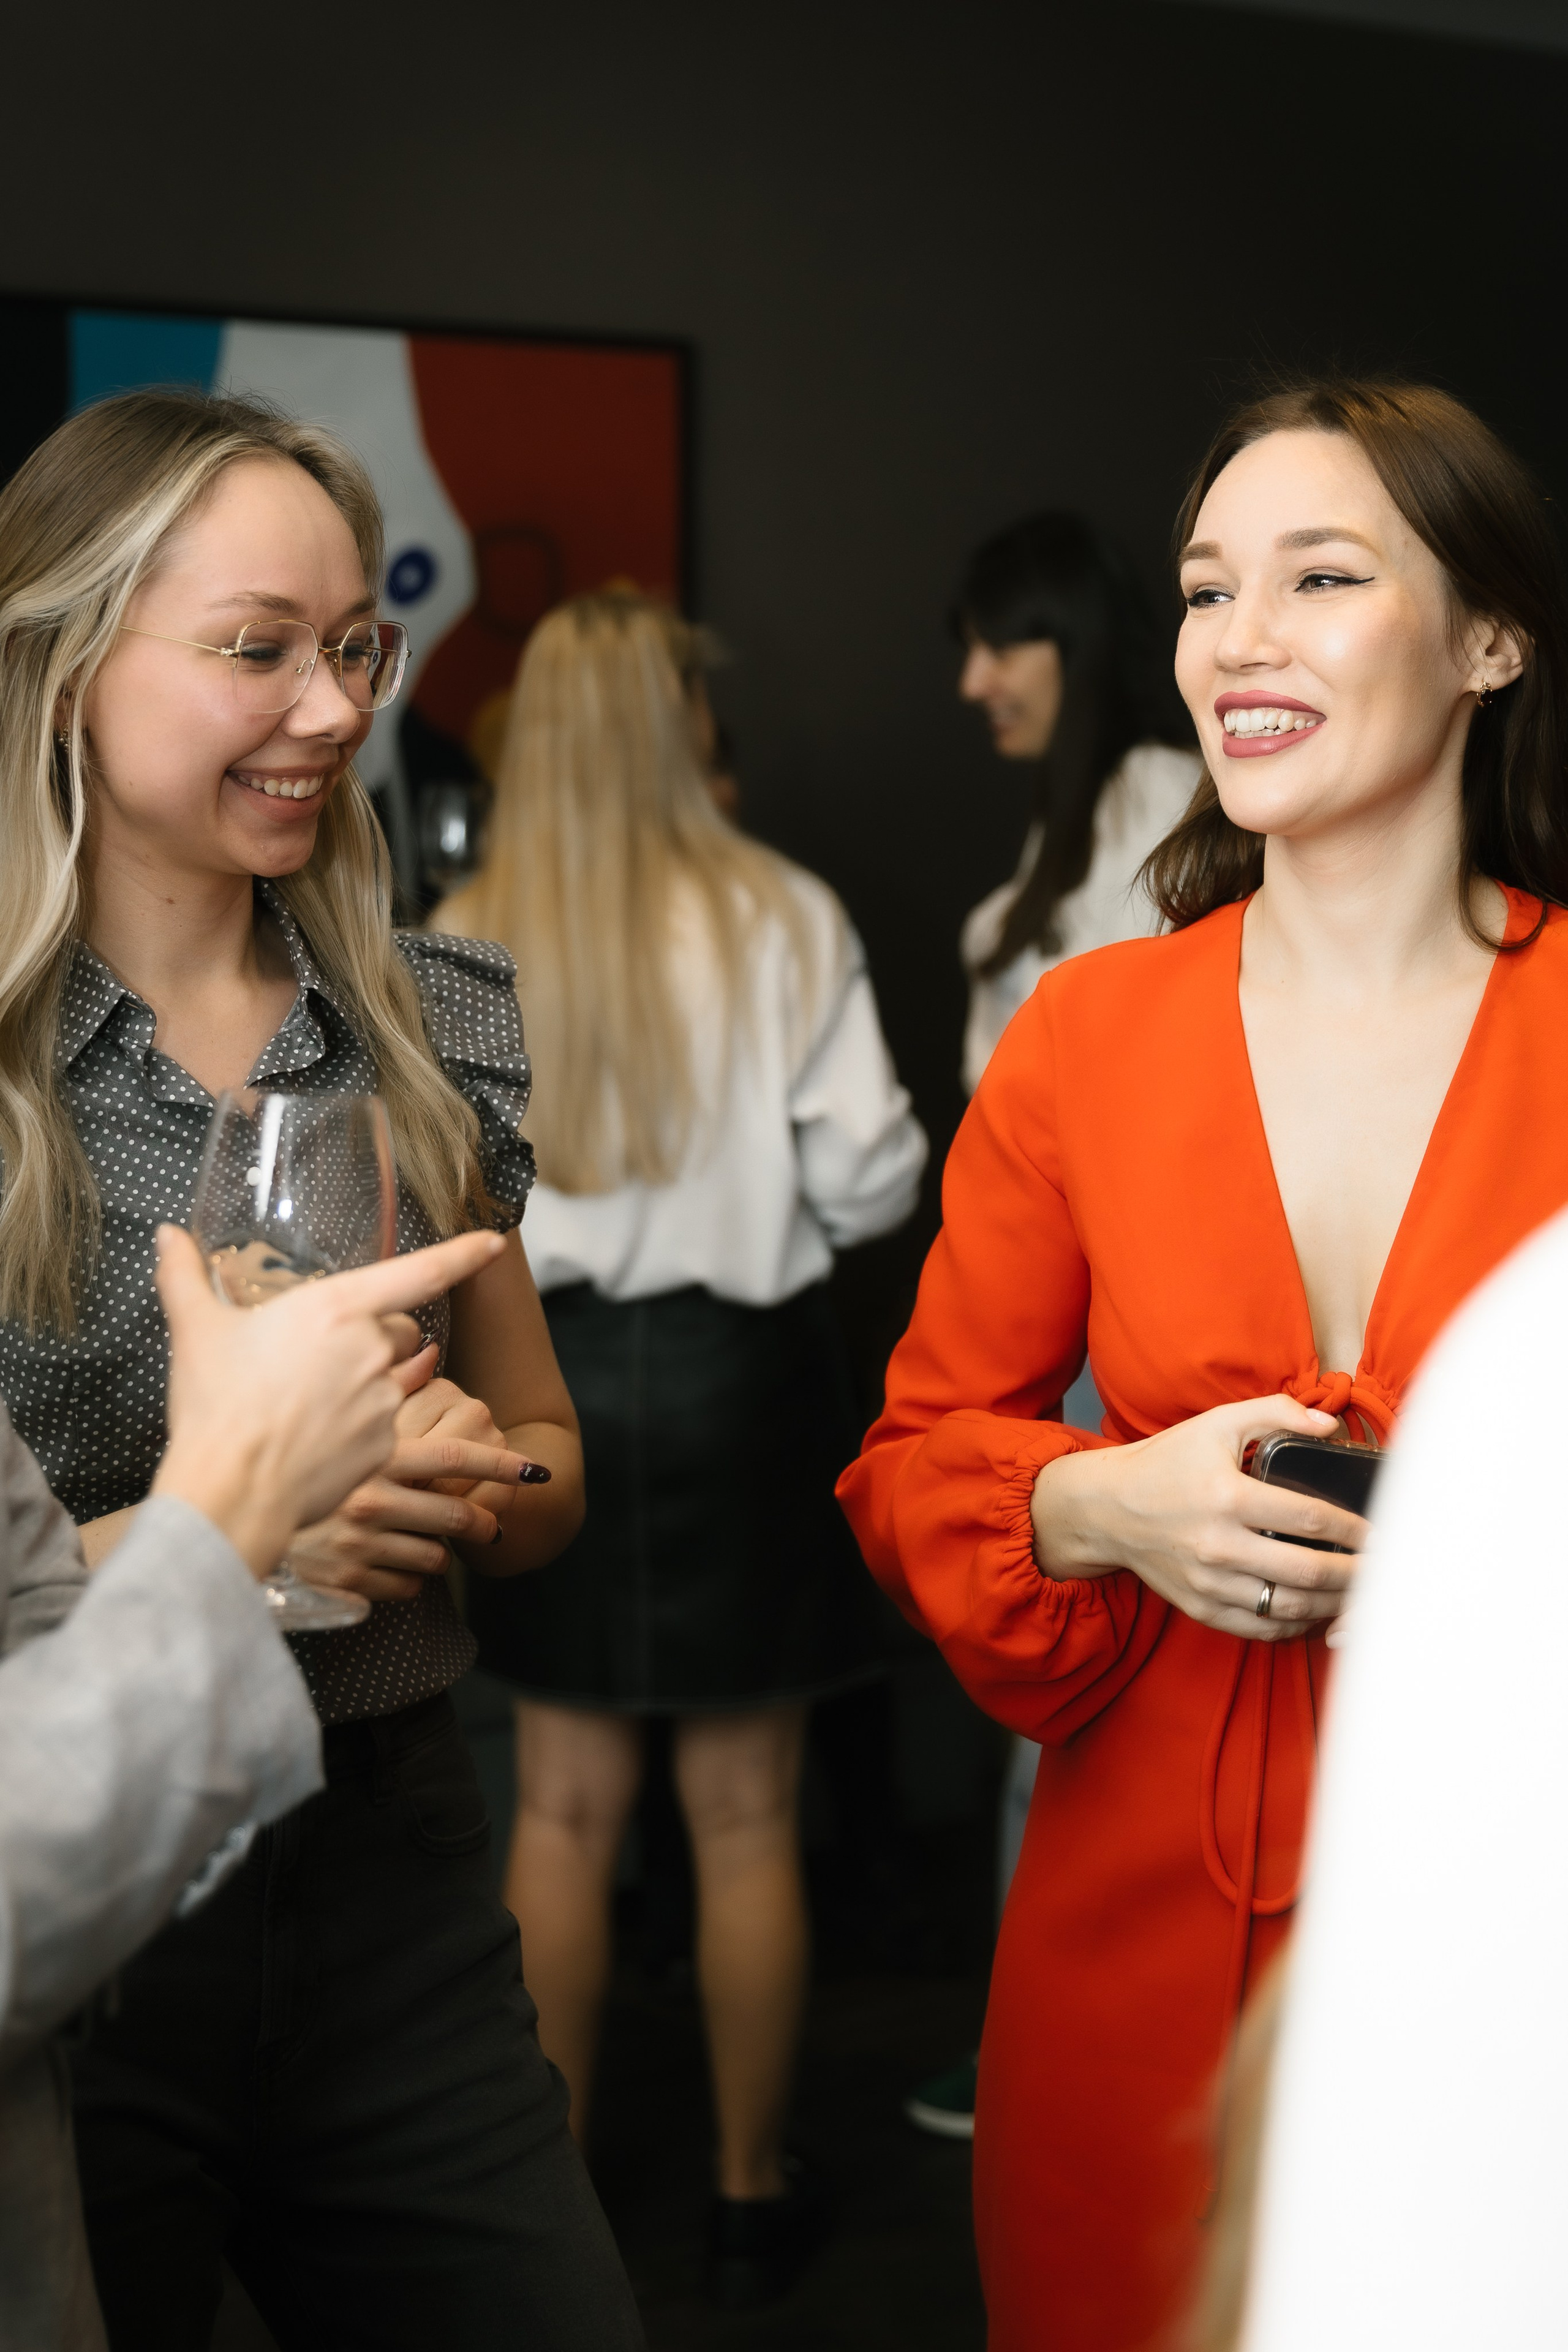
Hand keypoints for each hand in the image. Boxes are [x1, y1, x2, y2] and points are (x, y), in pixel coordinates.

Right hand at [150, 1224, 514, 1578]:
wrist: (232, 1486)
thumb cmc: (215, 1404)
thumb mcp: (196, 1331)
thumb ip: (186, 1275)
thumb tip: (167, 1235)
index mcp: (335, 1308)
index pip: (420, 1271)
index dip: (463, 1254)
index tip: (495, 1242)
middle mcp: (371, 1348)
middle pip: (396, 1331)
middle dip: (371, 1340)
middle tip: (315, 1363)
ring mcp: (383, 1398)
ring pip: (391, 1380)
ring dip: (363, 1386)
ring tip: (305, 1408)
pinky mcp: (386, 1444)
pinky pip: (384, 1424)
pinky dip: (360, 1428)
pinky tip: (314, 1439)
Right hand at [285, 1372, 531, 1604]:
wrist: (224, 1506)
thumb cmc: (278, 1446)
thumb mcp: (334, 1408)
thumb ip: (389, 1385)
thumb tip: (431, 1352)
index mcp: (376, 1457)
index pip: (458, 1459)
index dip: (502, 1464)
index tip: (535, 1469)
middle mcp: (373, 1500)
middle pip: (455, 1514)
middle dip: (483, 1521)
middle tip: (492, 1524)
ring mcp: (359, 1544)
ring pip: (433, 1556)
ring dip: (439, 1552)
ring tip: (427, 1540)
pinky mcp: (346, 1581)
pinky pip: (403, 1587)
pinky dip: (406, 1578)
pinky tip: (392, 1563)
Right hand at [1029, 1395, 1366, 1640]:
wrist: (1106, 1509)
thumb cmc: (1167, 1463)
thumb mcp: (1217, 1423)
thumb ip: (1275, 1414)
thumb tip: (1328, 1425)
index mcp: (1228, 1496)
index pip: (1310, 1518)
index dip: (1355, 1529)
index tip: (1381, 1534)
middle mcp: (1218, 1544)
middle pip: (1308, 1572)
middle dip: (1356, 1574)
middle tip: (1384, 1572)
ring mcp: (1208, 1581)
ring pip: (1288, 1607)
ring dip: (1331, 1605)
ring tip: (1357, 1594)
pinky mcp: (1199, 1606)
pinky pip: (1259, 1628)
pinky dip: (1293, 1626)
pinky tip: (1313, 1611)